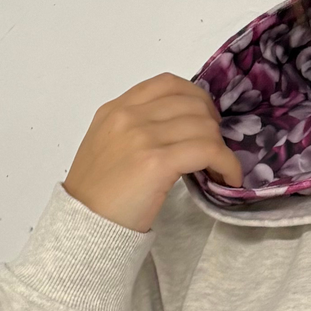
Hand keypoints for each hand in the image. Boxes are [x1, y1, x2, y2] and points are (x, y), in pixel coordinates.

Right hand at [62, 74, 241, 233]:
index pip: (168, 84)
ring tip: (220, 170)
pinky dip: (227, 164)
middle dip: (213, 126)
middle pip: (192, 104)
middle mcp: (128, 116)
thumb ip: (134, 129)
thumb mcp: (105, 146)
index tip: (205, 122)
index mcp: (115, 109)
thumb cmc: (95, 197)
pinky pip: (209, 151)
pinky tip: (227, 178)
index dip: (196, 99)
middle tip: (215, 151)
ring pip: (205, 126)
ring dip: (221, 148)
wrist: (83, 226)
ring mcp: (142, 136)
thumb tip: (177, 129)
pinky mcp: (157, 161)